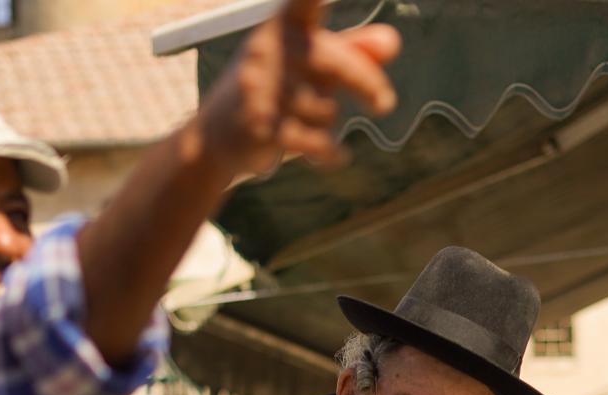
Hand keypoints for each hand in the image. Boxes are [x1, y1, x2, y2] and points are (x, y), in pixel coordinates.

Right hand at [199, 0, 399, 177]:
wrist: (214, 137)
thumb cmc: (269, 89)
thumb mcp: (307, 64)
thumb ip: (352, 50)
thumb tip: (393, 42)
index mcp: (283, 26)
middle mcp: (270, 50)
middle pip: (334, 62)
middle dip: (366, 83)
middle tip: (386, 104)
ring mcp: (263, 89)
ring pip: (326, 109)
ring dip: (328, 123)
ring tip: (307, 122)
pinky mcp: (263, 126)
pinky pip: (317, 141)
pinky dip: (332, 152)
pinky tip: (337, 155)